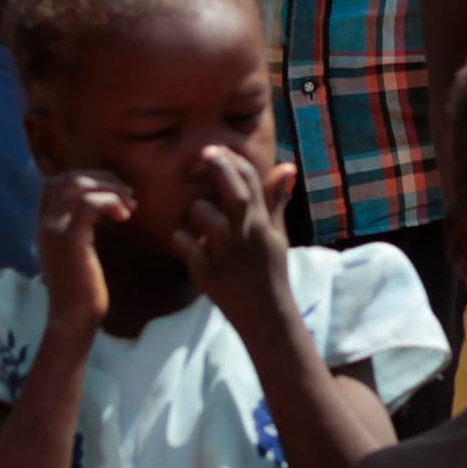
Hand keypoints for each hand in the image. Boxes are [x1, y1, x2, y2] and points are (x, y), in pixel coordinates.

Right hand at [38, 171, 131, 337]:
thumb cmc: (82, 290)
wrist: (73, 318)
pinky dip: (111, 201)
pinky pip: (89, 203)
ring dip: (110, 188)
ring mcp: (55, 229)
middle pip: (68, 178)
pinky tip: (125, 215)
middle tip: (127, 193)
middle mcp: (45, 223)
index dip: (85, 177)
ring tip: (130, 204)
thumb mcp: (78, 252)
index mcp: (45, 225)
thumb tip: (102, 208)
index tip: (111, 190)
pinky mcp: (70, 239)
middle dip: (101, 178)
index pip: (55, 182)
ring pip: (79, 185)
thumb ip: (80, 229)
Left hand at [176, 147, 297, 337]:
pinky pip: (184, 244)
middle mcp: (245, 234)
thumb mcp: (278, 234)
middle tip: (198, 158)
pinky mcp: (206, 272)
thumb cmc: (270, 271)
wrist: (266, 316)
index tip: (213, 150)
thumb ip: (276, 200)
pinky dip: (179, 239)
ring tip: (194, 220)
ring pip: (201, 214)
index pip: (251, 178)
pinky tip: (184, 242)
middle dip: (216, 165)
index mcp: (262, 222)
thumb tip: (287, 166)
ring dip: (192, 210)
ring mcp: (225, 253)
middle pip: (233, 191)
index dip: (231, 158)